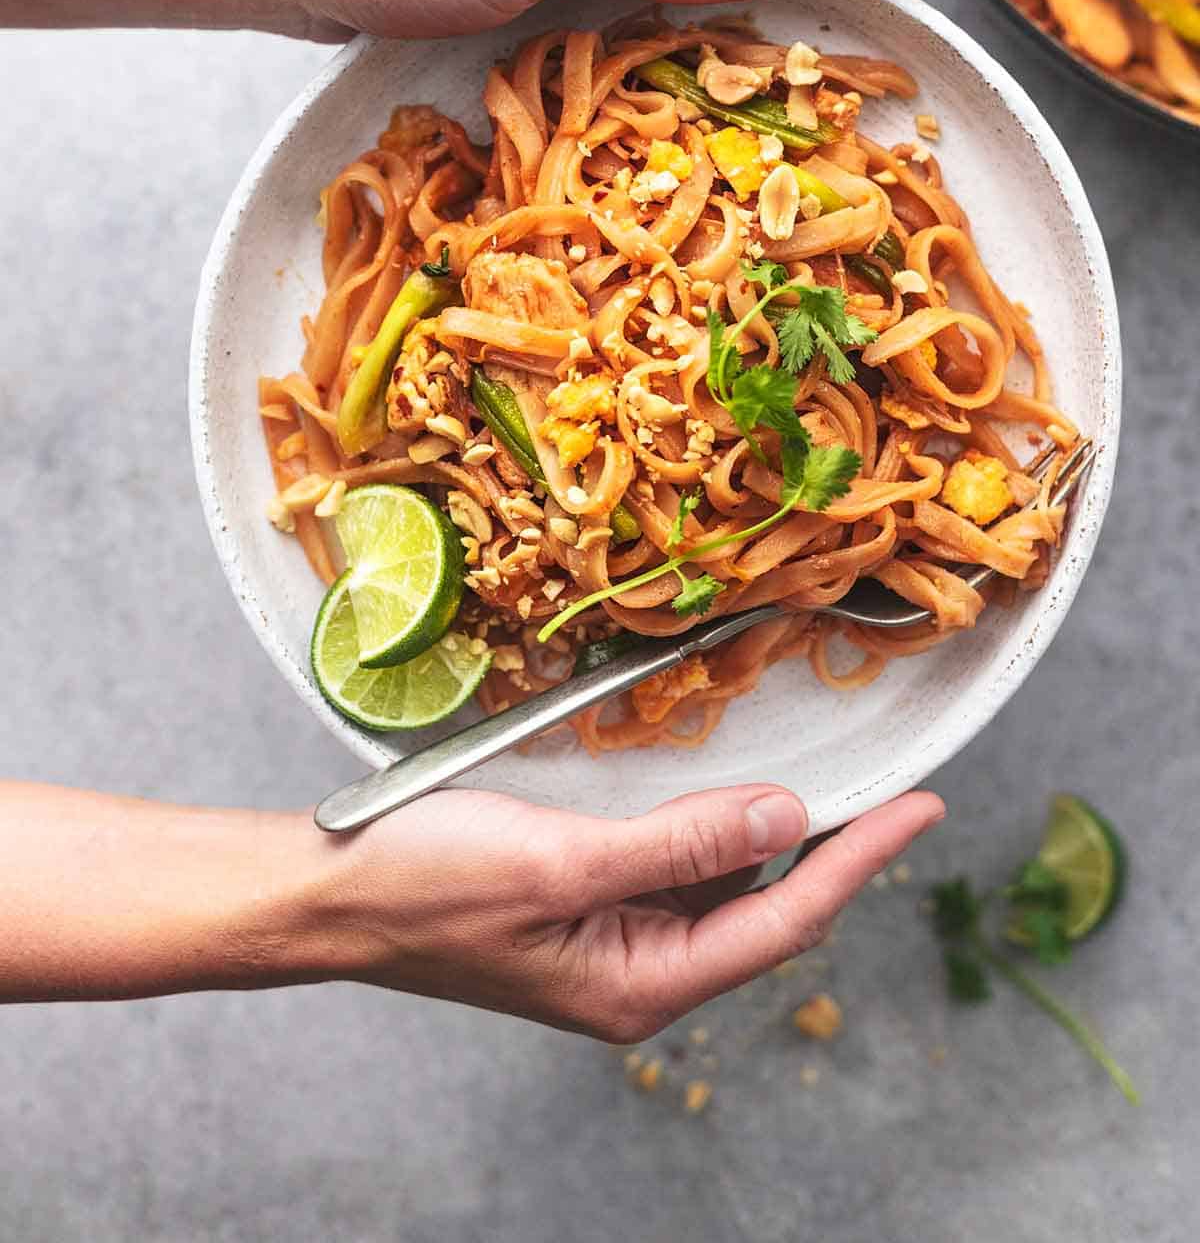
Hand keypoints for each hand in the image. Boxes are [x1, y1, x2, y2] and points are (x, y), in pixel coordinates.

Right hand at [318, 783, 943, 1038]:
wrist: (327, 894)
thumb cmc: (427, 884)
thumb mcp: (562, 859)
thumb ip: (679, 843)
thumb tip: (784, 815)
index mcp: (640, 984)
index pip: (784, 920)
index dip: (860, 860)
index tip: (922, 808)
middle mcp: (637, 971)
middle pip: (765, 910)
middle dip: (834, 851)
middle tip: (894, 786)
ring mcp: (610, 938)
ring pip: (723, 889)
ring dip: (775, 835)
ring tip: (837, 781)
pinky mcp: (583, 902)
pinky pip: (673, 867)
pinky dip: (713, 827)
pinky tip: (731, 789)